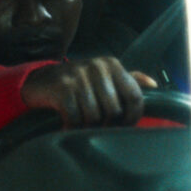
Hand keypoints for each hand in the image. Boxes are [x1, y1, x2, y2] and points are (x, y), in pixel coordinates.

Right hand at [21, 57, 157, 127]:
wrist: (38, 81)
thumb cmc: (75, 82)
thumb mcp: (102, 76)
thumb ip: (127, 79)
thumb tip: (153, 84)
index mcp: (110, 64)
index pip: (134, 95)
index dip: (132, 116)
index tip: (125, 125)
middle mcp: (96, 67)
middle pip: (114, 109)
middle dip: (106, 124)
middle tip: (97, 126)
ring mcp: (77, 77)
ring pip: (94, 115)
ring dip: (87, 126)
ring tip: (81, 125)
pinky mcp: (61, 88)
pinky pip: (75, 116)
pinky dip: (71, 125)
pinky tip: (67, 125)